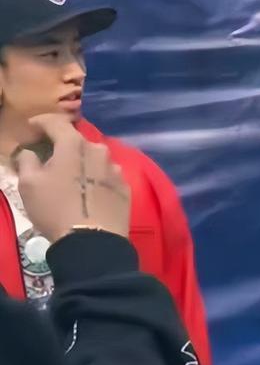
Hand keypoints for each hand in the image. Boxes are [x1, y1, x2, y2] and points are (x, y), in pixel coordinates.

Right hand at [16, 114, 130, 242]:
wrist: (93, 242)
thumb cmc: (56, 209)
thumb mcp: (29, 184)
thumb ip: (27, 160)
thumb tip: (31, 153)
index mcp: (75, 144)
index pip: (56, 122)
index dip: (39, 123)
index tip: (30, 130)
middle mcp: (100, 151)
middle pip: (77, 142)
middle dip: (61, 146)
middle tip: (47, 158)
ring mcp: (116, 170)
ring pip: (94, 160)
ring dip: (81, 164)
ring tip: (70, 179)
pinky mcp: (125, 188)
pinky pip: (106, 177)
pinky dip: (95, 179)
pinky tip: (88, 193)